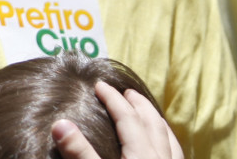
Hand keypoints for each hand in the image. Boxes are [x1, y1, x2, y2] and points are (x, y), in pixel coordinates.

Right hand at [51, 82, 183, 158]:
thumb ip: (80, 152)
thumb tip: (59, 123)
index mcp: (141, 153)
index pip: (126, 116)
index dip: (112, 98)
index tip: (98, 85)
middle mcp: (160, 157)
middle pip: (151, 122)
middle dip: (137, 104)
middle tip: (126, 92)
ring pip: (168, 138)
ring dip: (155, 121)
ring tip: (146, 113)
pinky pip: (176, 153)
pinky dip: (168, 141)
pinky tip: (164, 144)